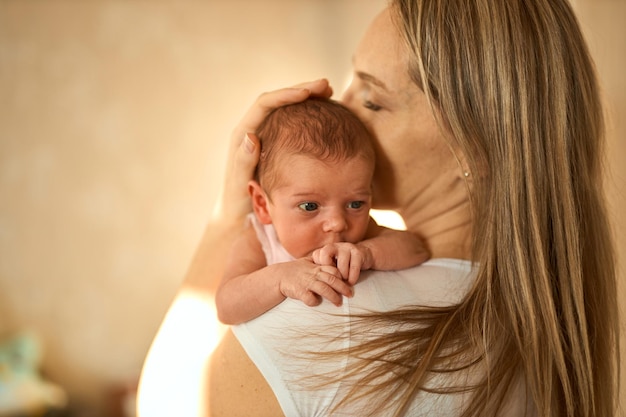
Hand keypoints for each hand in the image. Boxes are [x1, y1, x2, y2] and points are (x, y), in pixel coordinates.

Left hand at [214, 79, 332, 223]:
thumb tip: (251, 136)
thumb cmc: (238, 203)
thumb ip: (243, 162)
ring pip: (287, 109)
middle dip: (302, 90)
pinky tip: (326, 115)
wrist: (238, 216)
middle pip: (278, 100)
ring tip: (329, 94)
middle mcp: (254, 130)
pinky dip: (309, 115)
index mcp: (243, 134)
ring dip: (307, 99)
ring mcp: (266, 136)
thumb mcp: (239, 185)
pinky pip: (293, 123)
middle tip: (326, 86)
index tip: (308, 93)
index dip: (286, 94)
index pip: (265, 104)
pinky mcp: (276, 145)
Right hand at [277, 258, 351, 306]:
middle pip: (332, 280)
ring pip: (325, 289)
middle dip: (343, 288)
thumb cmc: (295, 270)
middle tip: (350, 295)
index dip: (342, 277)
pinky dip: (315, 302)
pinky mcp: (300, 292)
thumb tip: (334, 266)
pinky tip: (317, 303)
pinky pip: (310, 299)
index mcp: (316, 267)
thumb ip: (320, 263)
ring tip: (339, 303)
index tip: (348, 284)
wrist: (279, 277)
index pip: (334, 270)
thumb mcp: (308, 263)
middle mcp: (313, 274)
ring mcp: (307, 283)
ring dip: (334, 297)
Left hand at [311, 242, 372, 284]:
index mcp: (325, 249)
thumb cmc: (343, 263)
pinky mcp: (358, 252)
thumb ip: (322, 270)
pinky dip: (352, 278)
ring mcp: (346, 247)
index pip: (316, 257)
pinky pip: (354, 267)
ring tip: (344, 282)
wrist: (364, 254)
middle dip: (331, 273)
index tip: (325, 277)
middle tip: (335, 282)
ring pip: (341, 266)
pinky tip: (351, 282)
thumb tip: (315, 283)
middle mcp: (335, 246)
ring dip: (343, 278)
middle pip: (326, 257)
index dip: (320, 269)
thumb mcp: (332, 264)